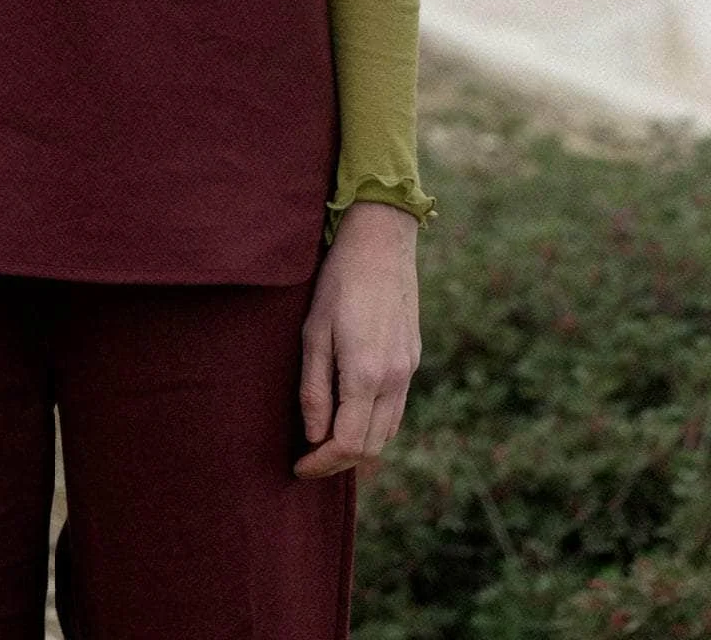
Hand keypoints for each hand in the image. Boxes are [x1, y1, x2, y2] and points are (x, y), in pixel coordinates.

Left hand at [294, 200, 420, 479]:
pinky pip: (396, 409)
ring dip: (359, 446)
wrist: (381, 243)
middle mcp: (395, 379)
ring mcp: (409, 370)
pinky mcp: (413, 359)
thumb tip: (314, 436)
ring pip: (388, 432)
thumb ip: (314, 390)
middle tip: (308, 459)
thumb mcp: (313, 334)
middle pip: (371, 447)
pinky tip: (351, 415)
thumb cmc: (337, 283)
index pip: (347, 444)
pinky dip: (375, 425)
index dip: (321, 464)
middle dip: (338, 462)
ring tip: (326, 442)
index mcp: (367, 375)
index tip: (298, 467)